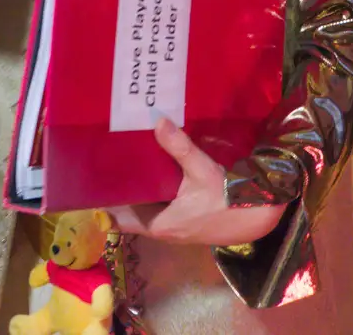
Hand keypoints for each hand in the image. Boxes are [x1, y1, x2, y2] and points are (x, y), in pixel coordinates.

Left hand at [106, 119, 285, 246]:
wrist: (260, 216)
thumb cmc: (229, 199)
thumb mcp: (202, 171)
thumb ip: (180, 147)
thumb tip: (158, 121)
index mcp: (158, 225)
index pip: (118, 218)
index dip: (104, 202)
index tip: (92, 181)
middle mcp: (162, 230)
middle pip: (130, 210)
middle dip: (120, 189)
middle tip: (106, 160)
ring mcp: (175, 227)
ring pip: (146, 208)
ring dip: (138, 189)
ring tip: (125, 159)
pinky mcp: (186, 221)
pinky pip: (161, 206)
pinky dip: (154, 191)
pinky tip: (155, 168)